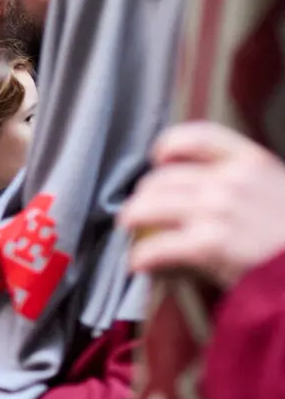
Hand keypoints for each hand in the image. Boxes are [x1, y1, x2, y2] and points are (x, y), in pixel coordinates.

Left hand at [120, 122, 284, 287]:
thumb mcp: (277, 195)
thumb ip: (242, 186)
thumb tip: (197, 193)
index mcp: (252, 162)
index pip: (199, 137)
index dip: (169, 145)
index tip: (157, 158)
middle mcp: (232, 181)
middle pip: (163, 178)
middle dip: (143, 195)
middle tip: (138, 210)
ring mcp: (219, 209)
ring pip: (150, 206)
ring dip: (131, 219)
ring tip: (129, 230)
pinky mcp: (209, 243)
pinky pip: (157, 246)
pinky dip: (141, 255)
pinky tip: (139, 262)